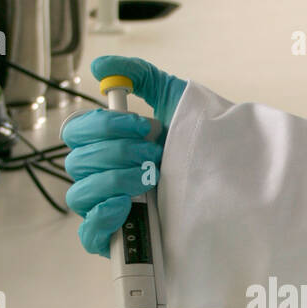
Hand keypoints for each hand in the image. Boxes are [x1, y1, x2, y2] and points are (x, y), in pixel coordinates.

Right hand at [63, 55, 186, 256]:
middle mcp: (101, 177)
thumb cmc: (200, 146)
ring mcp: (107, 210)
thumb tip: (100, 66)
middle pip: (77, 161)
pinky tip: (126, 204)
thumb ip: (140, 76)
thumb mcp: (175, 101)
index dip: (102, 126)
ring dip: (114, 180)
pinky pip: (88, 234)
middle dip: (117, 152)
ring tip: (149, 179)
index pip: (76, 132)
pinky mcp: (116, 241)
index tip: (141, 125)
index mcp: (107, 147)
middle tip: (153, 154)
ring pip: (79, 194)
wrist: (230, 188)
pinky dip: (102, 218)